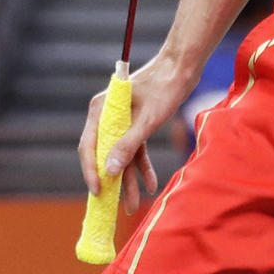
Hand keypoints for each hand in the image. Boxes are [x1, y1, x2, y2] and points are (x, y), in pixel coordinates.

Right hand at [78, 57, 188, 213]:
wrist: (184, 66)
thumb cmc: (165, 87)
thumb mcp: (148, 120)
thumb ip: (128, 145)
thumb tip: (109, 172)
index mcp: (101, 109)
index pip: (89, 146)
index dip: (92, 171)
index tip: (98, 192)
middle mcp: (107, 115)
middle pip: (105, 154)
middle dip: (112, 182)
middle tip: (115, 208)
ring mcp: (122, 120)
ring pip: (121, 155)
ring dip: (129, 179)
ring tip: (134, 204)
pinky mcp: (137, 122)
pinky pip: (136, 149)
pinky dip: (143, 166)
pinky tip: (151, 184)